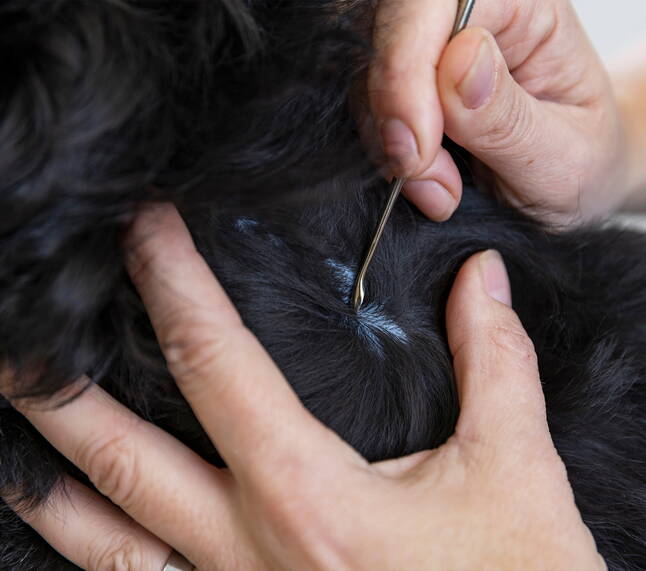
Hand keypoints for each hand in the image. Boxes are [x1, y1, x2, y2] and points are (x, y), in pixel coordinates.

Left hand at [5, 204, 604, 569]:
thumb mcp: (515, 472)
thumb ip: (494, 361)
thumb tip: (483, 279)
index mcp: (309, 500)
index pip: (214, 361)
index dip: (172, 281)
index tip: (142, 227)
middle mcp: (247, 554)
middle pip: (118, 457)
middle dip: (57, 388)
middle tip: (23, 332)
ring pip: (101, 542)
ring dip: (46, 481)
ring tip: (14, 431)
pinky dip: (95, 551)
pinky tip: (84, 525)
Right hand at [369, 0, 628, 221]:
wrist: (567, 186)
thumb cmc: (579, 164)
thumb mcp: (562, 157)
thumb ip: (508, 117)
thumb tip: (457, 63)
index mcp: (524, 7)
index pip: (434, 0)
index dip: (408, 67)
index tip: (419, 150)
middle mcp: (468, 20)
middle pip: (386, 37)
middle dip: (396, 116)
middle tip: (432, 180)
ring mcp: (430, 56)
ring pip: (366, 81)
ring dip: (392, 148)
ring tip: (444, 191)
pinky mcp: (406, 91)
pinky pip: (366, 114)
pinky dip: (388, 159)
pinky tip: (430, 183)